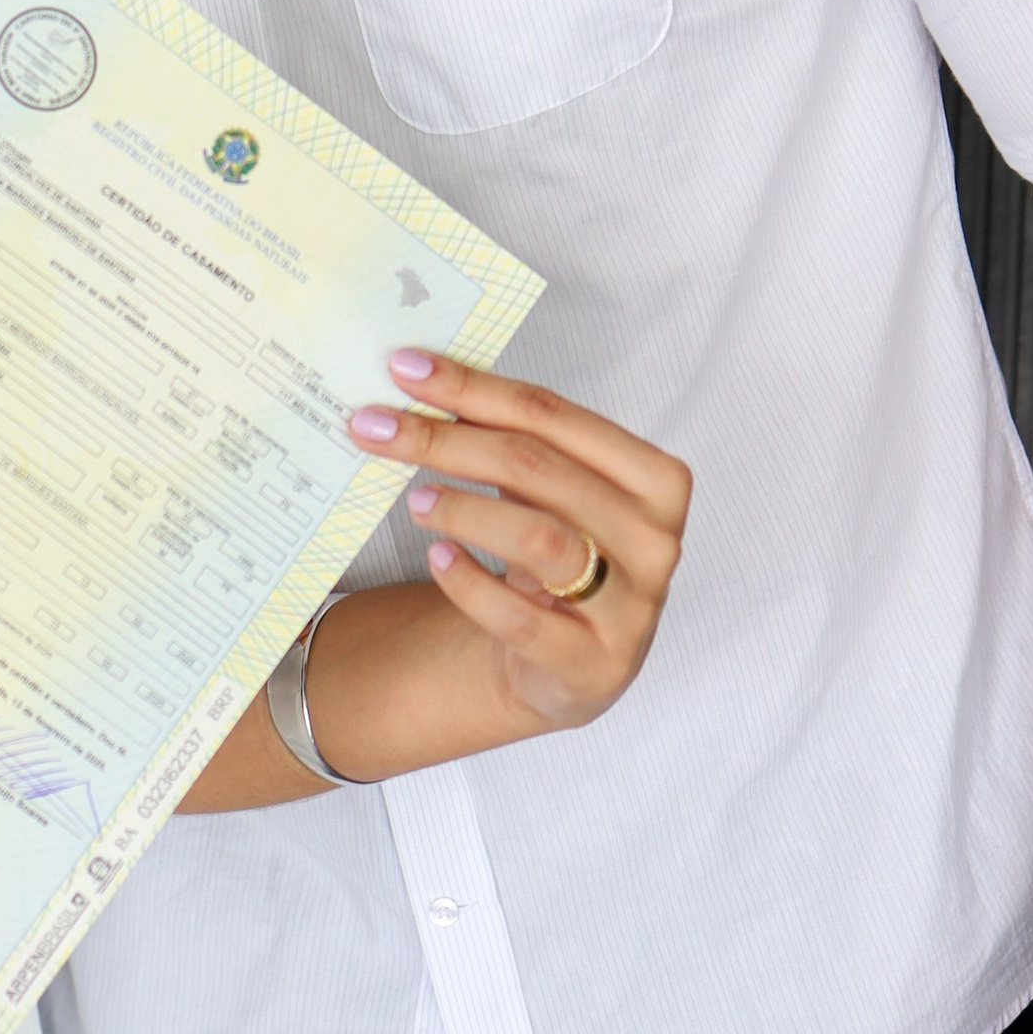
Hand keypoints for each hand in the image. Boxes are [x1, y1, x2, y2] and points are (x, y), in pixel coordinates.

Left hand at [335, 354, 691, 744]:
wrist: (568, 664)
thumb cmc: (558, 556)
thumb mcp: (549, 494)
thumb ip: (508, 441)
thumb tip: (421, 381)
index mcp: (656, 478)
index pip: (552, 414)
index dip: (474, 387)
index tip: (407, 369)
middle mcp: (654, 539)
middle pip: (537, 468)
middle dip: (445, 440)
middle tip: (377, 427)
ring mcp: (630, 606)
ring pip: (538, 538)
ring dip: (463, 511)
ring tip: (414, 501)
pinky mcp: (592, 663)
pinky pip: (520, 618)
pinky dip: (469, 583)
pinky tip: (437, 559)